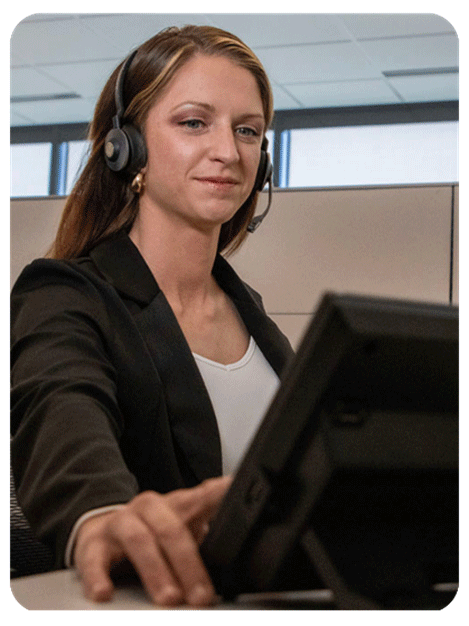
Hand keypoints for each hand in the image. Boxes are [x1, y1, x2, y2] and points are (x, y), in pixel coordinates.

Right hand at [73, 475, 230, 606]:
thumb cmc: (153, 532)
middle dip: (189, 564)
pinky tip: (105, 593)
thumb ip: (211, 531)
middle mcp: (150, 508)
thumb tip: (247, 540)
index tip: (236, 494)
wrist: (103, 527)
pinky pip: (94, 559)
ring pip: (140, 541)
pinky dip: (99, 577)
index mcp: (176, 504)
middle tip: (202, 596)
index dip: (222, 494)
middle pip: (172, 529)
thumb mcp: (184, 527)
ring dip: (156, 572)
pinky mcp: (93, 544)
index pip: (205, 496)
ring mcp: (121, 523)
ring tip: (169, 599)